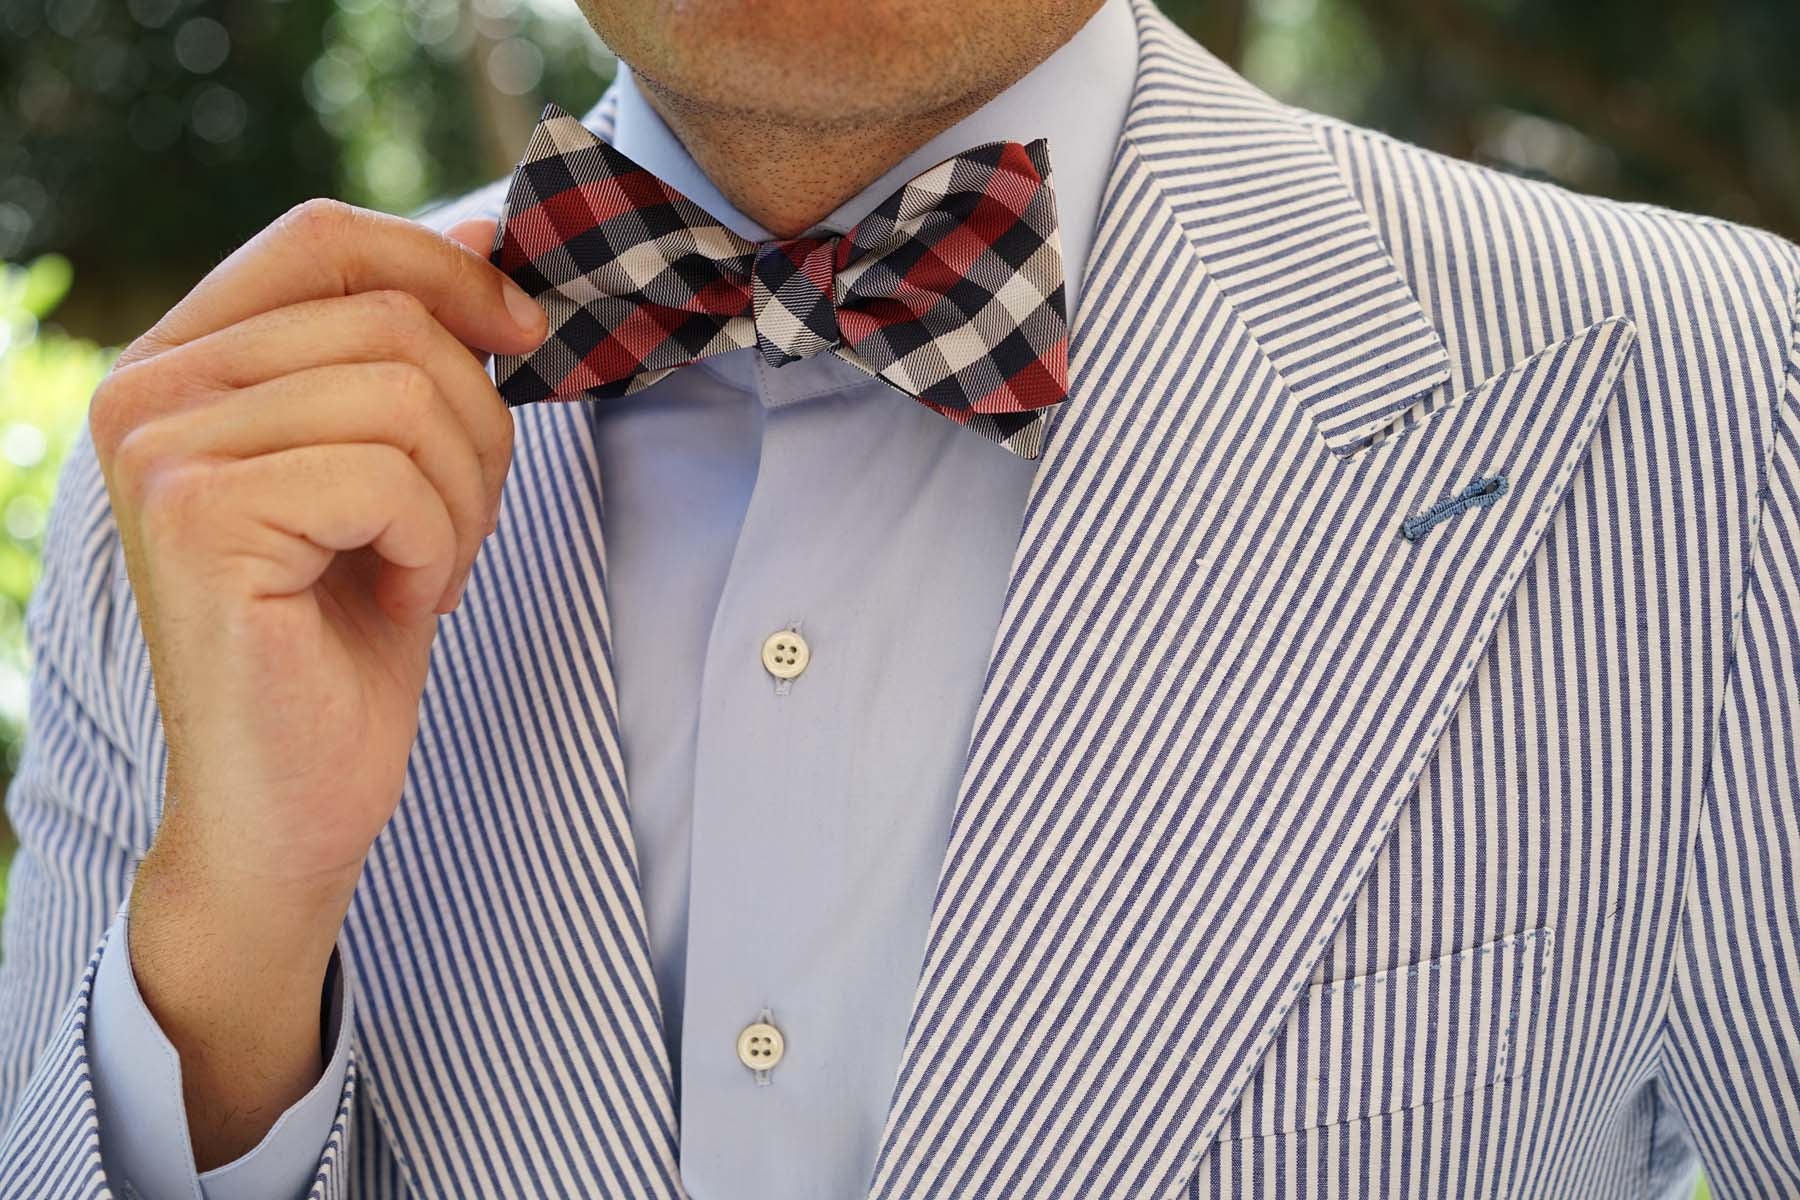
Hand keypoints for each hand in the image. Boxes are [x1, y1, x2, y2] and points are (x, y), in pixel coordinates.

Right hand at [85, 198, 546, 1165]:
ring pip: (406, 393)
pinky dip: (439, 545)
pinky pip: (393, 475)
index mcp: (184, 361)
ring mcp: (163, 449)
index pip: (323, 237)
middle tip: (456, 526)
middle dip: (475, 426)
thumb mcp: (386, 468)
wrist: (293, 801)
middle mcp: (148, 389)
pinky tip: (404, 602)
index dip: (444, 266)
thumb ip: (405, 355)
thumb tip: (490, 244)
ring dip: (462, 494)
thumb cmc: (344, 640)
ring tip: (424, 568)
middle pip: (390, 319)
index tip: (523, 330)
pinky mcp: (200, 516)